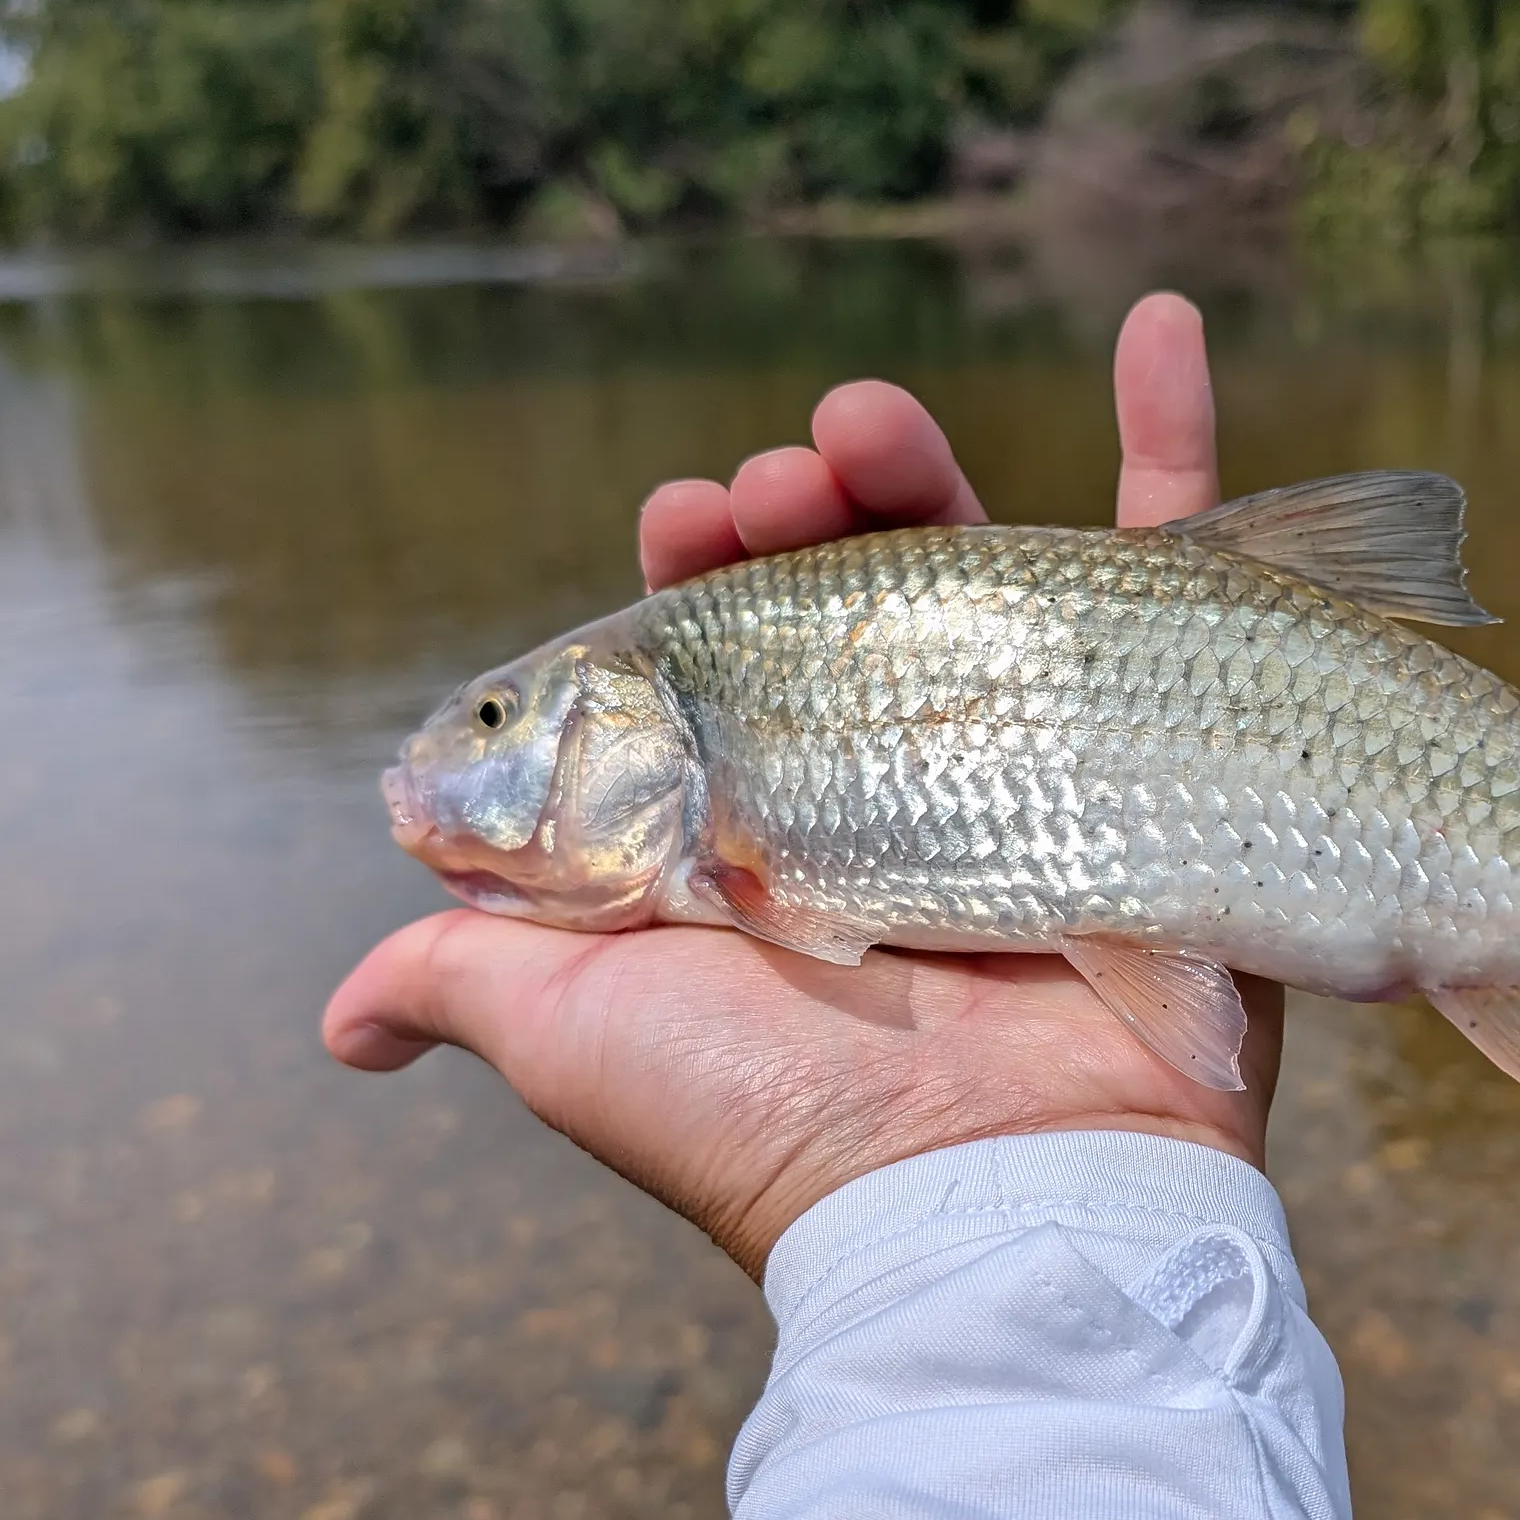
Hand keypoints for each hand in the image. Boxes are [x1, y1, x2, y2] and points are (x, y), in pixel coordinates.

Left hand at [323, 293, 1283, 1281]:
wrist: (979, 1200)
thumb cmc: (760, 1111)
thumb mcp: (566, 1033)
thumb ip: (457, 982)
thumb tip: (342, 1023)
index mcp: (746, 826)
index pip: (712, 660)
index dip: (688, 576)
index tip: (676, 518)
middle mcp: (873, 791)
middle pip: (837, 603)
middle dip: (796, 515)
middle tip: (769, 477)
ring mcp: (1008, 766)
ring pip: (968, 572)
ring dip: (914, 473)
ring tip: (863, 423)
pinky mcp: (1134, 756)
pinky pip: (1176, 580)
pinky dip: (1177, 444)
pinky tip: (1163, 320)